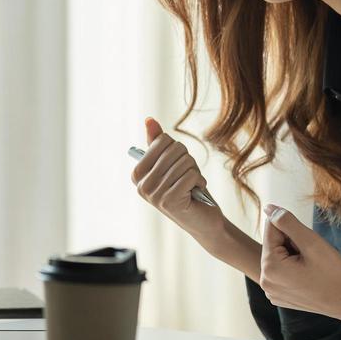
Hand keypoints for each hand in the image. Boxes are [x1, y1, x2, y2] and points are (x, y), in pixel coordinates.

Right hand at [130, 117, 225, 244]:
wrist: (203, 219)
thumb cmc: (187, 188)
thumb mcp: (173, 163)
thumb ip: (157, 143)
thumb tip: (149, 119)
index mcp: (137, 174)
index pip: (161, 141)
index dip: (177, 150)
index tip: (178, 166)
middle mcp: (141, 185)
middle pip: (174, 150)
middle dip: (188, 161)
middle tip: (188, 176)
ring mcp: (154, 195)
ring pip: (184, 163)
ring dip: (194, 172)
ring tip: (192, 185)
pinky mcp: (169, 202)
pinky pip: (191, 175)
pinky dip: (199, 181)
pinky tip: (196, 192)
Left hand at [259, 203, 340, 323]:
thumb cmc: (335, 273)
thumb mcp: (311, 242)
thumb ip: (287, 222)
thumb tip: (269, 208)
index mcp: (270, 268)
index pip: (271, 229)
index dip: (293, 230)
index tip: (308, 245)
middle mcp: (266, 282)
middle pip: (274, 244)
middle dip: (293, 243)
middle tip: (312, 257)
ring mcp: (272, 291)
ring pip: (279, 256)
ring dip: (294, 254)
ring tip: (312, 267)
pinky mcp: (280, 296)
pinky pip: (282, 271)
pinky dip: (294, 267)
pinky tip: (309, 276)